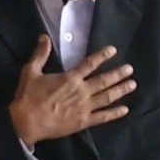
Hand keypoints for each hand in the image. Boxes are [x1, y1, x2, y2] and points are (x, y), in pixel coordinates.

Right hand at [9, 36, 136, 147]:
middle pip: (104, 81)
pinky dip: (115, 113)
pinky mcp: (84, 121)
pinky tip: (125, 109)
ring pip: (107, 97)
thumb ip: (40, 54)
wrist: (27, 122)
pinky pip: (103, 116)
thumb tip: (44, 37)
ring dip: (120, 90)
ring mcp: (85, 107)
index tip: (113, 50)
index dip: (102, 56)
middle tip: (130, 69)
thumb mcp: (31, 71)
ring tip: (132, 84)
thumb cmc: (28, 96)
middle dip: (118, 74)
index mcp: (70, 78)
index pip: (90, 64)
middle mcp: (81, 91)